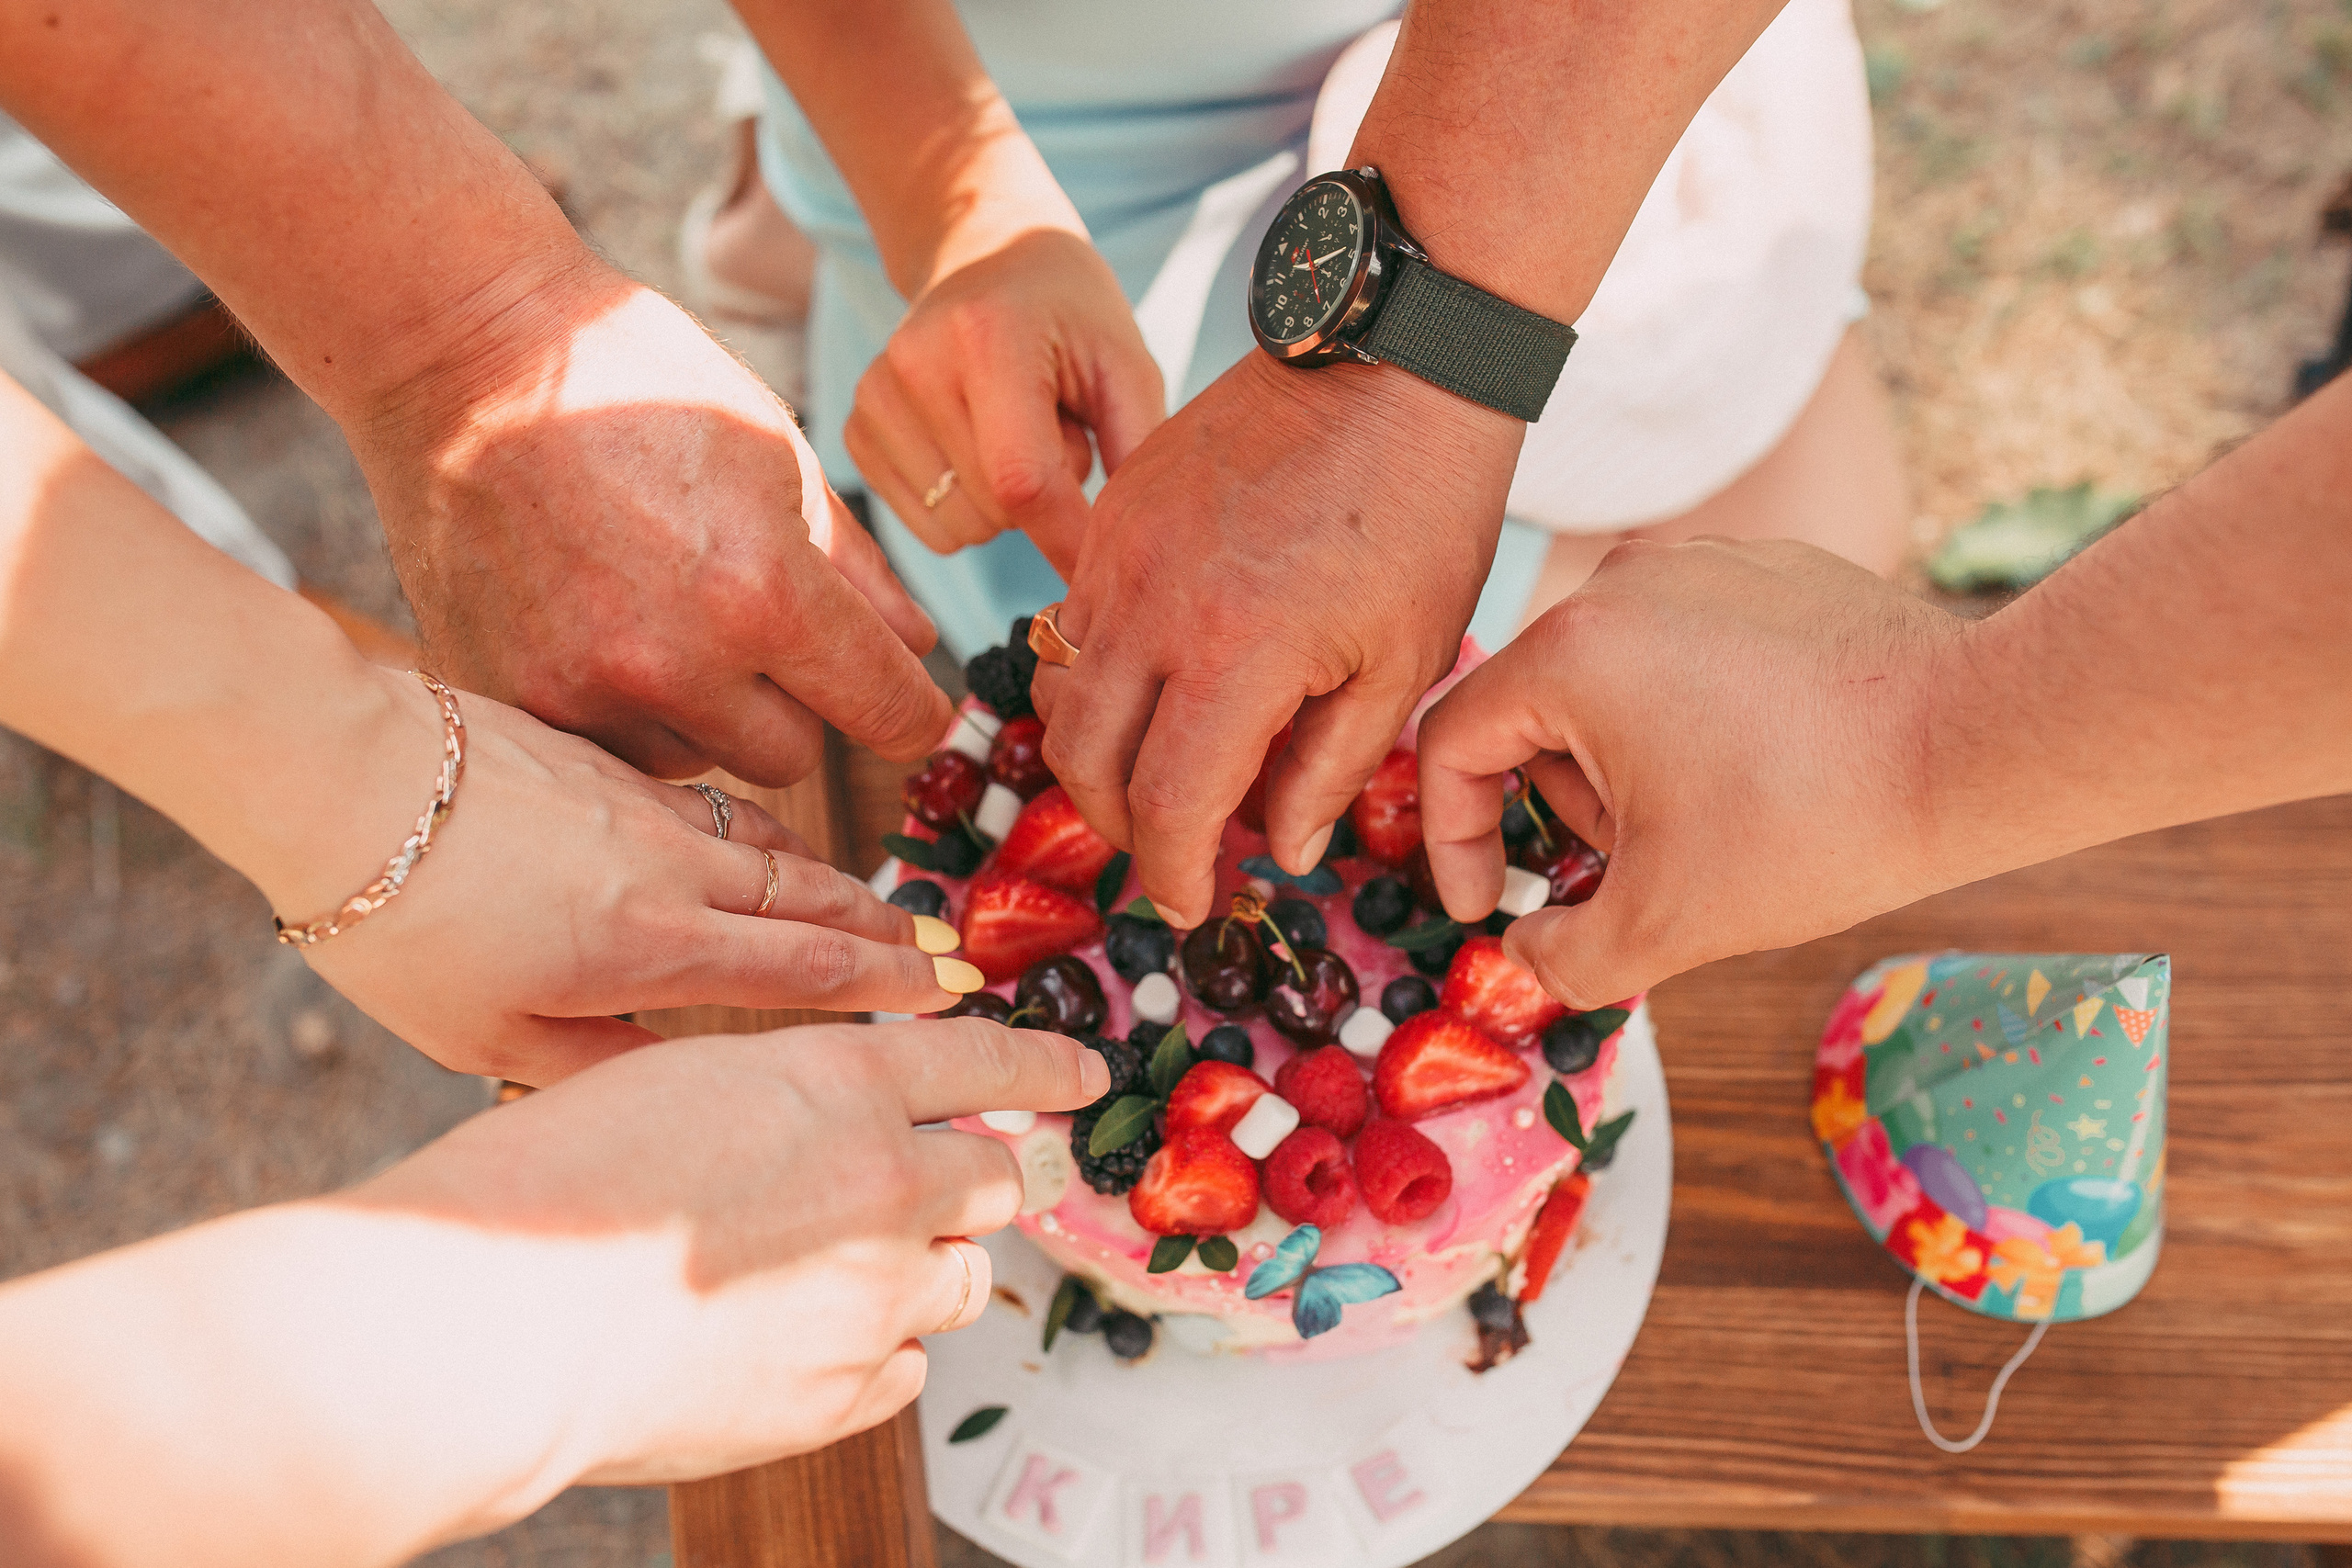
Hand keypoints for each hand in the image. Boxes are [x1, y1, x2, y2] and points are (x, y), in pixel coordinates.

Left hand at [286, 666, 964, 1084]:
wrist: (338, 778)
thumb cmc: (398, 928)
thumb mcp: (488, 1041)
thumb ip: (601, 1067)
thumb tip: (687, 1091)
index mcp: (649, 946)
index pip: (805, 966)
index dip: (888, 984)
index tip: (950, 992)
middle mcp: (671, 870)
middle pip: (812, 899)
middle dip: (889, 931)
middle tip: (950, 953)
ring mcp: (646, 810)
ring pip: (775, 850)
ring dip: (842, 883)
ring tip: (887, 909)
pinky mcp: (611, 770)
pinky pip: (724, 812)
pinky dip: (773, 841)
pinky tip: (780, 851)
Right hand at [350, 273, 953, 787]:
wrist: (459, 350)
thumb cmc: (631, 377)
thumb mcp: (776, 452)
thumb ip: (857, 569)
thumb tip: (917, 645)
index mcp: (760, 594)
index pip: (885, 711)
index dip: (910, 708)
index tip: (904, 700)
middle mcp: (672, 665)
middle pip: (791, 755)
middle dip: (796, 702)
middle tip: (760, 626)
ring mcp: (580, 692)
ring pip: (696, 760)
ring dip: (704, 714)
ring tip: (665, 616)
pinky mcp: (510, 701)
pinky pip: (608, 751)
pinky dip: (623, 712)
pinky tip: (601, 629)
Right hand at [366, 1018, 1109, 1485]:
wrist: (492, 1325)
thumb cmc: (546, 1185)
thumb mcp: (677, 1079)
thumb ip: (787, 1092)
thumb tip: (843, 1117)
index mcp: (842, 1085)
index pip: (989, 1065)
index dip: (1047, 1070)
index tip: (1086, 1079)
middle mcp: (886, 1186)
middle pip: (998, 1178)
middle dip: (976, 1176)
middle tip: (937, 1183)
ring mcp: (874, 1299)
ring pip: (961, 1277)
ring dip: (925, 1265)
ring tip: (839, 1269)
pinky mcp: (843, 1394)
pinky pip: (908, 1366)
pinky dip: (879, 1349)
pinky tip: (809, 1338)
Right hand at [844, 229, 1162, 574]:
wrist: (987, 256)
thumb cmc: (1072, 316)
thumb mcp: (1126, 364)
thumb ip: (1136, 450)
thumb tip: (1125, 549)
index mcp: (988, 337)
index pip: (1025, 479)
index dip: (1068, 540)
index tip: (1103, 577)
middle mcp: (915, 363)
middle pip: (995, 511)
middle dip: (1044, 499)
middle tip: (1056, 432)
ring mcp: (873, 397)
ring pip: (959, 528)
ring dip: (1004, 507)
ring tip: (1014, 433)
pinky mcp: (855, 430)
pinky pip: (925, 526)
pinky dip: (965, 507)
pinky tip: (975, 446)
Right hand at [1033, 353, 1524, 925]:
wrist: (1395, 357)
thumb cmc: (1424, 510)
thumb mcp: (1406, 662)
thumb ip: (1333, 769)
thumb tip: (1286, 848)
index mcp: (1235, 655)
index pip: (1165, 807)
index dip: (1172, 875)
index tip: (1193, 905)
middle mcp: (1152, 605)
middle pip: (1085, 762)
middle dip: (1122, 827)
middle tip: (1174, 848)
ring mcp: (1120, 550)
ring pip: (1063, 690)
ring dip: (1100, 752)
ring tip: (1164, 770)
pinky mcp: (1116, 509)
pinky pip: (1073, 617)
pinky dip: (1098, 672)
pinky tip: (1160, 681)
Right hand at [1417, 538, 1954, 1008]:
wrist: (1975, 746)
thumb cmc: (1813, 826)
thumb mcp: (1663, 924)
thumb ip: (1561, 958)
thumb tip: (1524, 956)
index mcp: (1570, 653)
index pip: (1450, 744)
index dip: (1452, 840)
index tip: (1489, 907)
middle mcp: (1620, 586)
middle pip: (1531, 711)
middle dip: (1566, 806)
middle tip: (1636, 869)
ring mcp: (1698, 565)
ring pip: (1607, 678)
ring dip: (1626, 763)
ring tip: (1710, 819)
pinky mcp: (1765, 569)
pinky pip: (1684, 646)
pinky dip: (1694, 714)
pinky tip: (1762, 768)